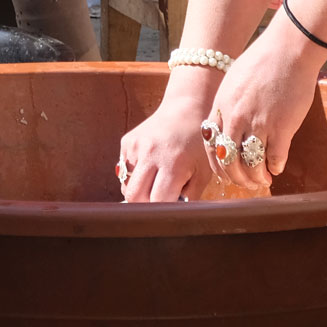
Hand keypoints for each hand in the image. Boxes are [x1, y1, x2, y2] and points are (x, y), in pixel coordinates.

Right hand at [119, 82, 218, 202]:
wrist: (185, 110)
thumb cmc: (198, 145)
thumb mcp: (202, 173)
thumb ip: (189, 198)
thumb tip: (173, 217)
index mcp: (173, 163)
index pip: (156, 201)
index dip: (162, 211)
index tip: (168, 212)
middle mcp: (151, 153)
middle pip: (133, 196)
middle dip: (144, 205)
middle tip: (157, 201)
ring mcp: (136, 146)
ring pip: (126, 184)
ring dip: (139, 189)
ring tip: (155, 180)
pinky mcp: (127, 141)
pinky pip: (124, 169)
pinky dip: (134, 174)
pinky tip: (150, 164)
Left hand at [202, 25, 323, 190]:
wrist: (288, 49)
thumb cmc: (263, 61)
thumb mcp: (233, 81)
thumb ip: (228, 104)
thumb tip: (229, 126)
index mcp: (221, 106)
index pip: (211, 145)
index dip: (218, 165)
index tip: (226, 172)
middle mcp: (235, 118)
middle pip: (228, 160)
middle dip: (236, 178)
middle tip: (246, 183)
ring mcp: (258, 123)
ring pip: (250, 164)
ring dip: (256, 178)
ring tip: (263, 180)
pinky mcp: (281, 127)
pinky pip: (274, 158)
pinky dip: (275, 167)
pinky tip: (277, 168)